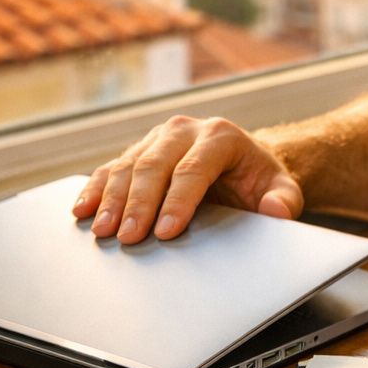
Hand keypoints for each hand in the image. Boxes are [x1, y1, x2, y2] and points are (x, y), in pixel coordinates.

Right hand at [72, 116, 302, 242]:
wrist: (242, 163)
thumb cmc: (259, 180)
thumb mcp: (281, 188)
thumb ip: (284, 199)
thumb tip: (276, 211)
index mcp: (220, 136)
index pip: (194, 169)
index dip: (178, 201)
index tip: (166, 231)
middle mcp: (185, 130)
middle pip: (155, 166)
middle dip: (139, 203)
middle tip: (128, 237)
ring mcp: (157, 138)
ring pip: (128, 165)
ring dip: (112, 199)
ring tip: (102, 231)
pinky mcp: (138, 151)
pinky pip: (111, 168)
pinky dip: (95, 189)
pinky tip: (83, 210)